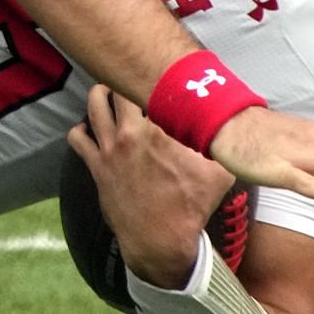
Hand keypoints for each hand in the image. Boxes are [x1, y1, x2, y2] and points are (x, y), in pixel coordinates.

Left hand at [67, 84, 235, 288]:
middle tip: (133, 80)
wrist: (161, 240)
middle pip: (118, 86)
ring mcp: (109, 148)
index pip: (152, 87)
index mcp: (160, 129)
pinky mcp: (96, 165)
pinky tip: (93, 129)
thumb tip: (236, 125)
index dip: (155, 77)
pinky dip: (82, 128)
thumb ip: (222, 144)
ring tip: (110, 93)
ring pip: (94, 104)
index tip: (159, 73)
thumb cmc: (191, 206)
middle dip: (126, 79)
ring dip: (101, 94)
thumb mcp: (219, 172)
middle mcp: (129, 133)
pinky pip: (77, 136)